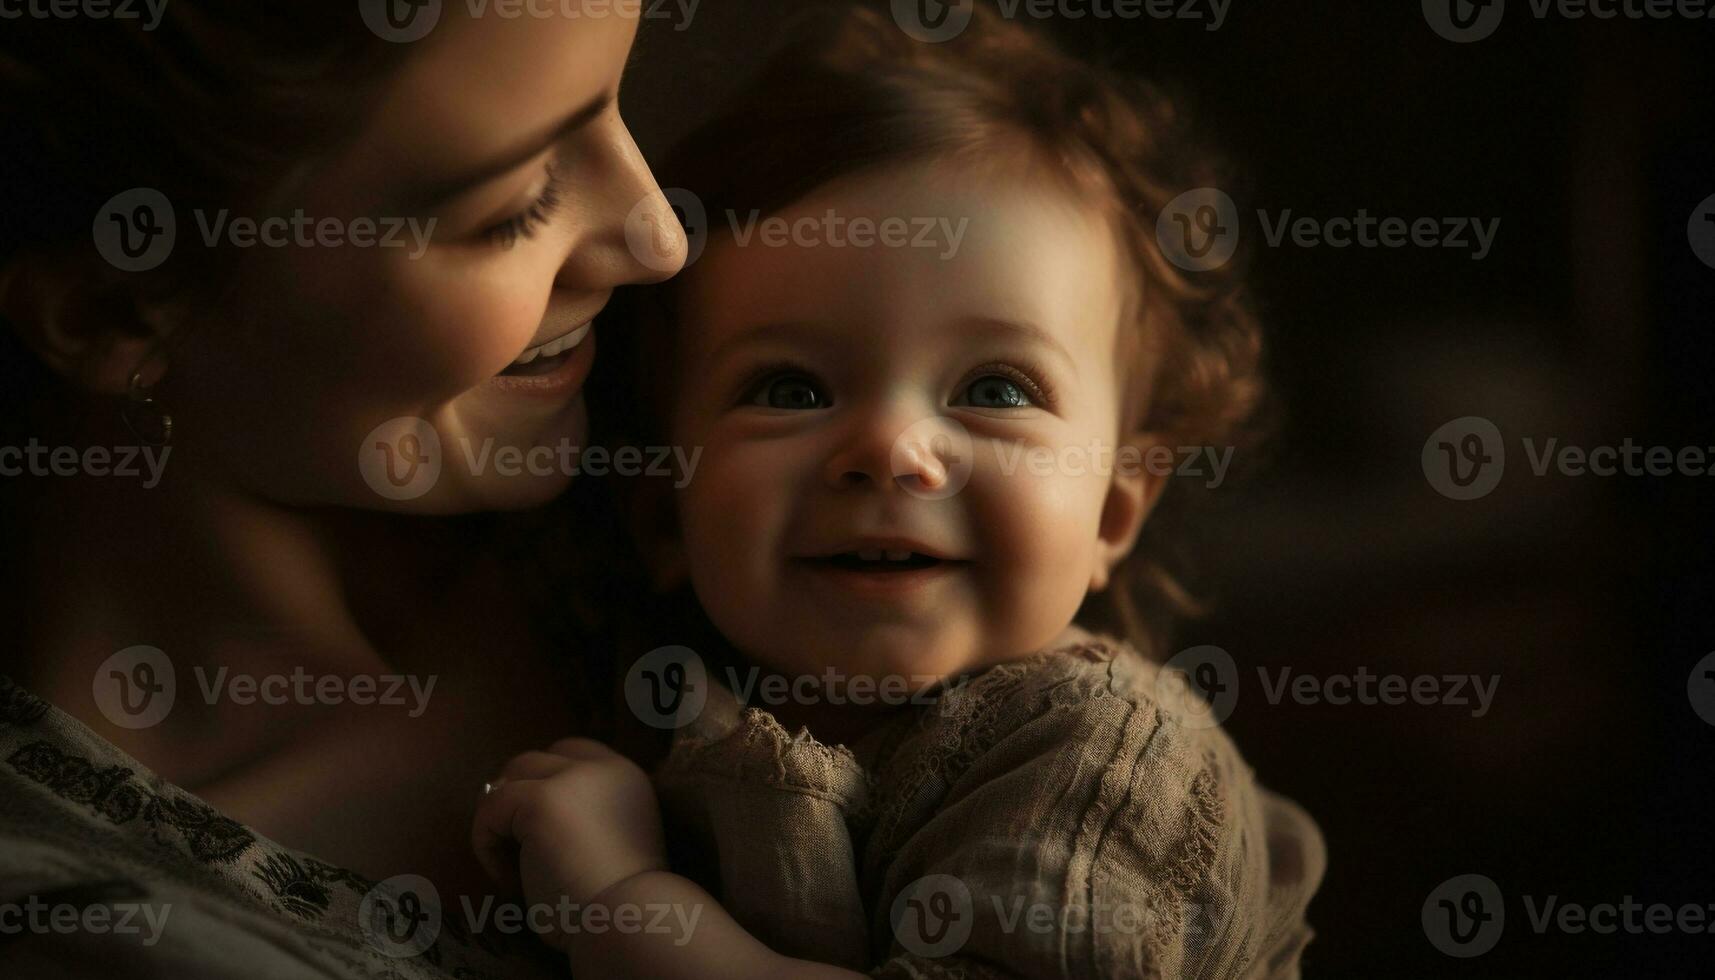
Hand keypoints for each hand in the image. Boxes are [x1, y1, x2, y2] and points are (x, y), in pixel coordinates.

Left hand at [471, 737, 667, 944]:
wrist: (627, 921)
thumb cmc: (615, 902)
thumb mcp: (607, 839)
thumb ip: (580, 812)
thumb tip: (518, 804)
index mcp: (627, 777)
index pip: (573, 753)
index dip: (547, 785)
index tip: (539, 832)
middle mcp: (604, 767)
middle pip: (534, 761)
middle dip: (518, 801)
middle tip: (521, 851)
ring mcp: (572, 778)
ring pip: (508, 779)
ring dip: (502, 821)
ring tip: (518, 869)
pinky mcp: (540, 799)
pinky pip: (490, 809)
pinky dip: (488, 847)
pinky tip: (513, 882)